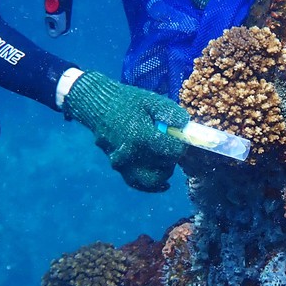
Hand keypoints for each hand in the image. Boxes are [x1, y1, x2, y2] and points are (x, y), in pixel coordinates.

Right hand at [63, 71, 188, 191]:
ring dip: (163, 171)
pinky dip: (152, 185)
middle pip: (164, 167)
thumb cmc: (127, 101)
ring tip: (165, 158)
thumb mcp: (152, 101)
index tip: (180, 137)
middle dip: (172, 157)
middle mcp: (130, 154)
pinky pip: (138, 182)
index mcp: (140, 136)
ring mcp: (122, 164)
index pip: (172, 151)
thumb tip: (186, 128)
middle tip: (171, 145)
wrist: (99, 106)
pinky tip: (164, 184)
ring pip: (152, 180)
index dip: (181, 145)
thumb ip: (171, 113)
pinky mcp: (118, 168)